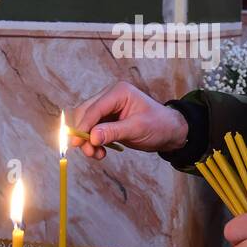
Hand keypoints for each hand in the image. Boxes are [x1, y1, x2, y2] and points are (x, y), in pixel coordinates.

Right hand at [68, 80, 188, 159]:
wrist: (170, 132)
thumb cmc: (159, 125)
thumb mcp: (137, 129)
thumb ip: (114, 132)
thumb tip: (92, 137)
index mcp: (119, 92)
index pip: (95, 108)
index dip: (84, 126)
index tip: (77, 143)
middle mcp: (110, 97)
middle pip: (85, 113)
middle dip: (83, 133)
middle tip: (87, 151)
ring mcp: (108, 108)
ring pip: (86, 122)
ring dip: (87, 140)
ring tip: (96, 155)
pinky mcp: (108, 120)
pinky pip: (93, 130)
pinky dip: (93, 142)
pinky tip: (100, 152)